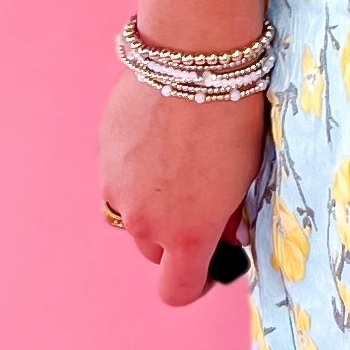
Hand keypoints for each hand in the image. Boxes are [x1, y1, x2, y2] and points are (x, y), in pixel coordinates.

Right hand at [97, 71, 266, 306]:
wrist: (194, 58)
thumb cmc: (234, 116)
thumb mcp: (246, 174)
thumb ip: (227, 214)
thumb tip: (225, 232)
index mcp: (186, 234)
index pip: (177, 291)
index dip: (195, 283)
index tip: (210, 264)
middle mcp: (145, 220)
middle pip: (153, 249)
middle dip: (174, 234)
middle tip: (201, 198)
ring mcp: (118, 187)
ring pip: (132, 213)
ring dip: (151, 203)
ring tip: (179, 161)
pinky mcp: (103, 154)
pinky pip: (119, 177)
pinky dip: (136, 169)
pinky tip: (161, 134)